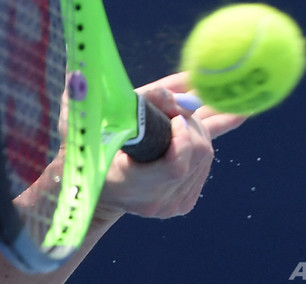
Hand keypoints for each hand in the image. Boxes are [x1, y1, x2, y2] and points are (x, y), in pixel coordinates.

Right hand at [97, 73, 247, 218]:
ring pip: (206, 157)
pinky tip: (189, 131)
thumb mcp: (114, 117)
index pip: (176, 167)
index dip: (183, 138)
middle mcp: (156, 201)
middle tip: (176, 110)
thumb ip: (149, 103)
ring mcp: (172, 205)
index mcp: (131, 184)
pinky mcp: (183, 203)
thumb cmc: (99, 145)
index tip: (175, 118)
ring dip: (197, 130)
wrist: (100, 187)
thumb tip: (189, 99)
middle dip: (192, 124)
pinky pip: (204, 166)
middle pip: (197, 156)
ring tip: (178, 117)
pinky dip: (199, 143)